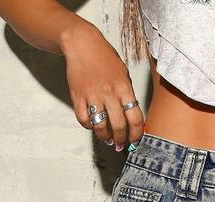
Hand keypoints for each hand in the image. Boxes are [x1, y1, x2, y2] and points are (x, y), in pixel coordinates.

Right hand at [61, 19, 143, 149]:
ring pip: (101, 127)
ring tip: (108, 139)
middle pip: (119, 126)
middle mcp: (109, 93)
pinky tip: (93, 125)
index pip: (135, 118)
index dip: (137, 134)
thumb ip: (127, 94)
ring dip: (105, 137)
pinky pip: (84, 120)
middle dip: (121, 140)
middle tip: (121, 144)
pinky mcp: (78, 97)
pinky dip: (89, 126)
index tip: (135, 140)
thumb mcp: (123, 73)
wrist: (82, 44)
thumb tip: (132, 117)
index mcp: (124, 88)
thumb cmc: (104, 58)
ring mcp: (93, 95)